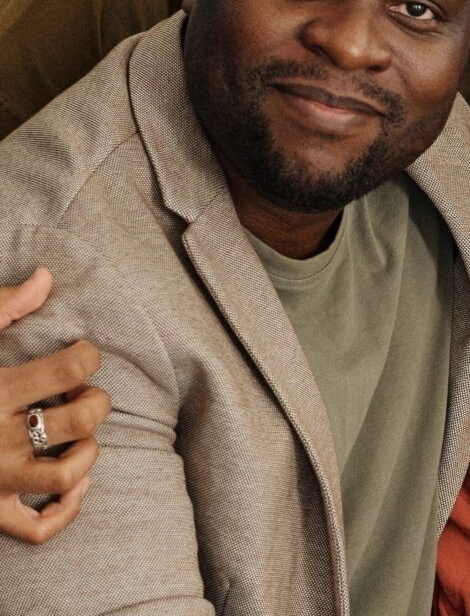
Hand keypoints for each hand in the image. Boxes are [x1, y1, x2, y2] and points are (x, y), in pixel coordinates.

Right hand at [0, 267, 108, 543]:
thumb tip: (47, 278)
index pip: (70, 366)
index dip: (88, 354)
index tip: (81, 352)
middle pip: (81, 418)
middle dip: (96, 399)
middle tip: (81, 391)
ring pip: (67, 473)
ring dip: (89, 452)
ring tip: (80, 434)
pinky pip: (38, 527)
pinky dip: (66, 510)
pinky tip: (75, 483)